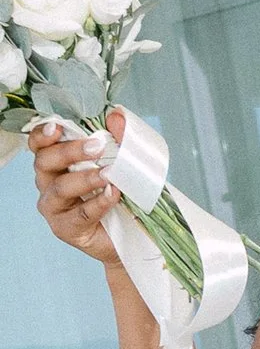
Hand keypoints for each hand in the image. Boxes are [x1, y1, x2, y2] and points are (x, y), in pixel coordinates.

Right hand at [30, 111, 122, 262]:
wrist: (132, 232)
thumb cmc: (120, 193)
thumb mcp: (123, 162)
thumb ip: (119, 138)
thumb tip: (116, 116)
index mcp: (56, 163)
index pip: (39, 145)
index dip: (42, 135)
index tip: (57, 127)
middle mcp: (49, 183)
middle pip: (45, 162)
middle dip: (69, 152)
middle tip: (96, 146)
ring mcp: (55, 207)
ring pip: (60, 188)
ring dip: (85, 178)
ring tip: (109, 174)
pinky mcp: (66, 228)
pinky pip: (80, 214)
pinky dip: (98, 202)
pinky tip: (113, 194)